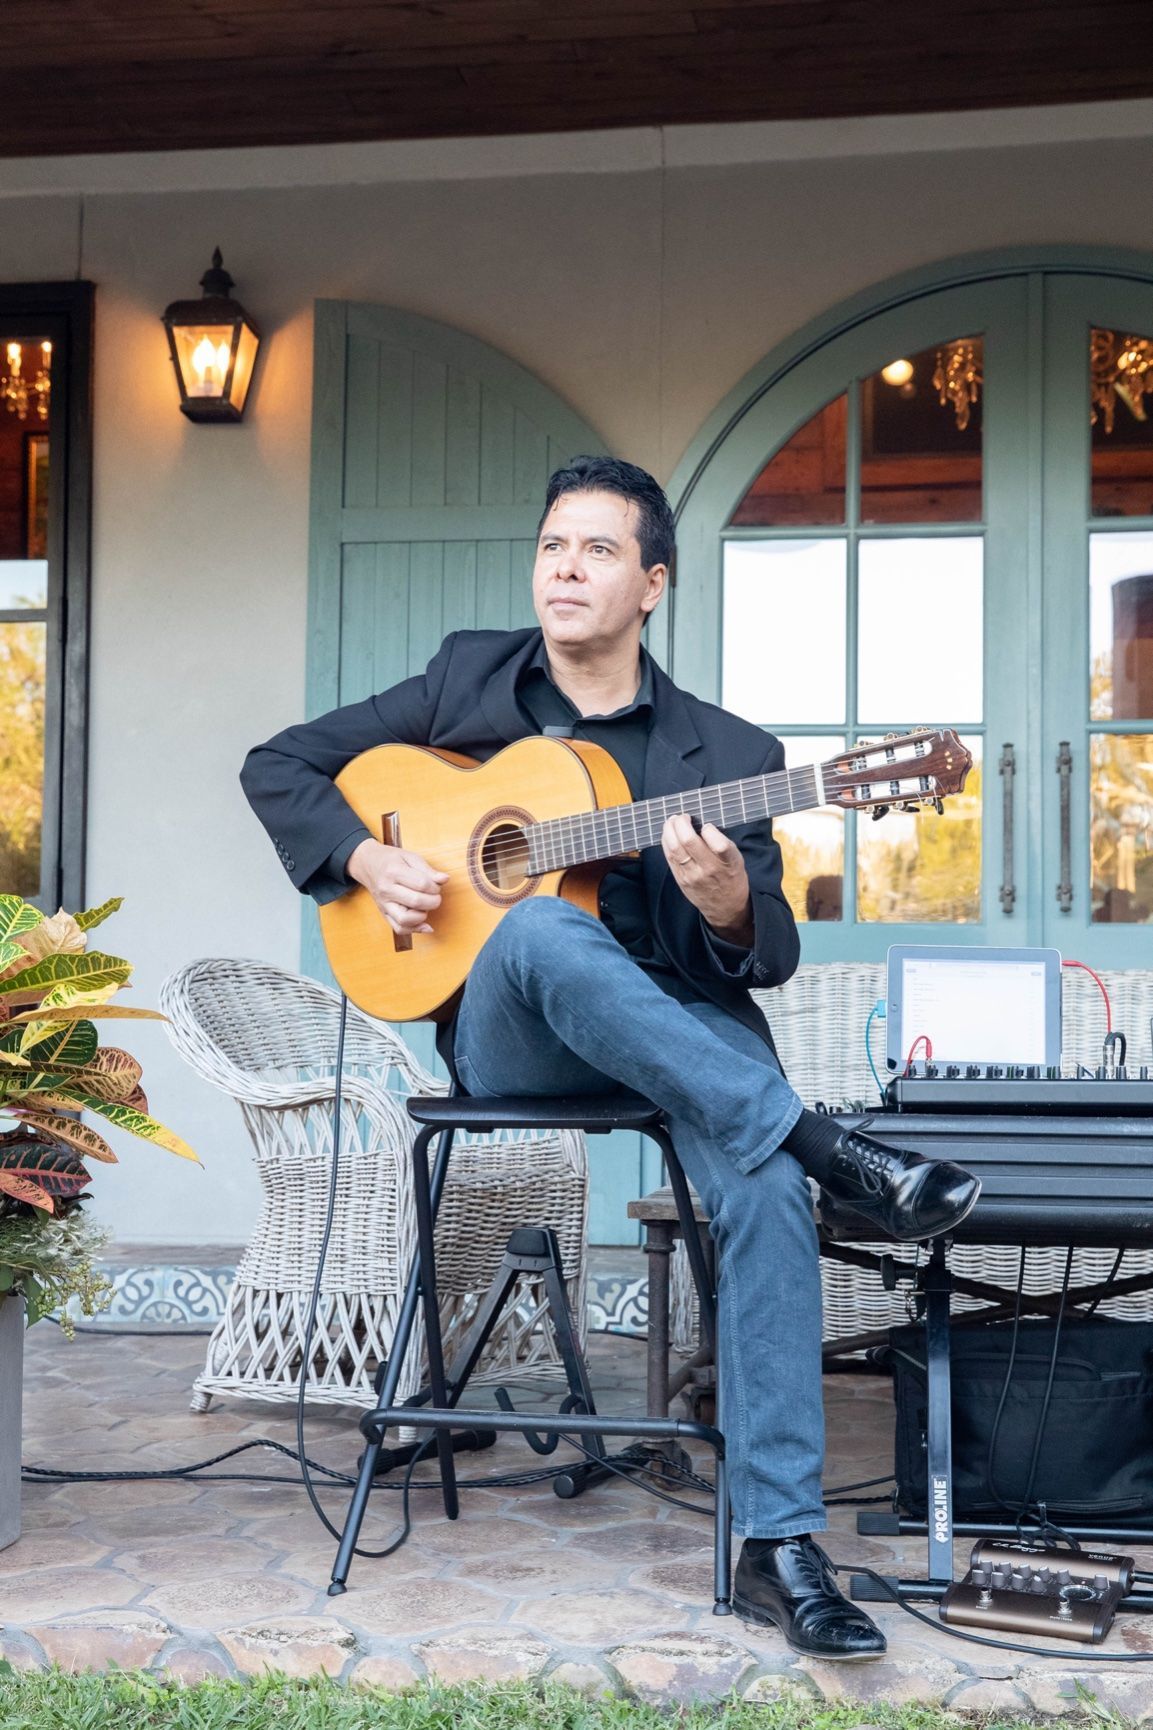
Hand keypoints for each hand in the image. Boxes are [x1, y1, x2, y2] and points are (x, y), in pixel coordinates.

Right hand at [347, 838, 447, 936]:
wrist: (368, 864)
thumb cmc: (391, 859)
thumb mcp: (410, 857)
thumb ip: (428, 870)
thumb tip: (445, 879)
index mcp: (393, 871)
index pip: (421, 884)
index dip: (435, 886)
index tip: (436, 885)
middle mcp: (386, 889)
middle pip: (415, 902)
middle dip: (433, 901)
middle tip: (435, 896)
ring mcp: (384, 904)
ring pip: (405, 920)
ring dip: (422, 916)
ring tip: (426, 907)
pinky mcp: (384, 913)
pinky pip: (399, 928)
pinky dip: (414, 929)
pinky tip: (425, 924)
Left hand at [661, 814, 752, 944]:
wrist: (725, 908)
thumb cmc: (731, 878)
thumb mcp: (737, 860)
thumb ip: (722, 843)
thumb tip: (701, 825)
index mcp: (728, 863)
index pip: (719, 844)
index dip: (709, 830)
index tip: (707, 826)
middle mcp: (710, 870)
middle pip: (689, 841)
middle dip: (681, 822)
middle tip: (682, 816)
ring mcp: (692, 876)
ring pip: (674, 848)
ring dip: (670, 829)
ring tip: (672, 821)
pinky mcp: (681, 880)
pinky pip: (669, 857)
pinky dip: (666, 841)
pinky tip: (668, 834)